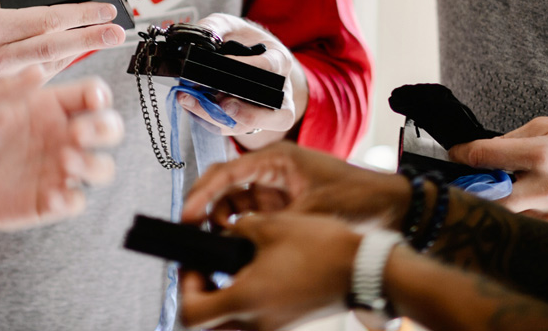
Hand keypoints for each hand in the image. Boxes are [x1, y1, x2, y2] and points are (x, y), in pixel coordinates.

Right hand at [0, 0, 126, 89]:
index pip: (46, 19)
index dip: (81, 15)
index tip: (106, 9)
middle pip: (55, 47)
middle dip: (91, 38)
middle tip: (118, 31)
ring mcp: (6, 78)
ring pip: (53, 64)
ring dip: (83, 50)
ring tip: (109, 38)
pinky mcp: (11, 91)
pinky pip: (46, 73)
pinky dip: (66, 59)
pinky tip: (81, 47)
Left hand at [0, 67, 122, 232]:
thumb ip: (9, 91)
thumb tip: (38, 69)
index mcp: (51, 106)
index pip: (91, 94)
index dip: (100, 95)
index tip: (92, 100)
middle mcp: (62, 136)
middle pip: (109, 128)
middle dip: (105, 128)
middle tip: (79, 133)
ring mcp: (60, 170)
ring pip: (103, 167)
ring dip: (94, 165)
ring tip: (65, 162)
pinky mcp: (52, 201)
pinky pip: (77, 201)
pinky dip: (71, 199)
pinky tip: (50, 196)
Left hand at [178, 14, 302, 147]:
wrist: (246, 56)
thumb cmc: (240, 40)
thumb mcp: (230, 25)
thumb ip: (214, 26)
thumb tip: (195, 39)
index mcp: (279, 61)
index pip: (270, 67)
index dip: (247, 67)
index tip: (223, 62)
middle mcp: (279, 92)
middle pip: (270, 113)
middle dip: (243, 112)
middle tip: (220, 103)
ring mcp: (265, 112)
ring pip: (247, 126)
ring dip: (217, 118)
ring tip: (189, 100)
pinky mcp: (246, 124)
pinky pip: (230, 130)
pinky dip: (208, 121)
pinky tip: (190, 106)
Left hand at [179, 212, 359, 330]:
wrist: (362, 269)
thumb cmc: (321, 248)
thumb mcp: (270, 226)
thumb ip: (237, 229)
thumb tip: (224, 231)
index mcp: (246, 301)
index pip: (191, 314)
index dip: (185, 288)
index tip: (194, 266)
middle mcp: (256, 324)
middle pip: (207, 324)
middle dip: (200, 296)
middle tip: (207, 269)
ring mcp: (273, 328)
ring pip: (230, 325)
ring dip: (223, 300)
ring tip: (232, 269)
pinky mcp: (286, 325)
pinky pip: (253, 321)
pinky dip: (246, 303)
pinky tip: (257, 274)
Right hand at [181, 142, 402, 228]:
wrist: (391, 208)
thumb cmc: (359, 197)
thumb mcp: (313, 210)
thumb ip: (274, 223)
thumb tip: (240, 238)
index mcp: (277, 159)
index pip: (228, 172)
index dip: (203, 193)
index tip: (187, 214)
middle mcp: (271, 170)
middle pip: (225, 184)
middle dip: (208, 206)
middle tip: (195, 232)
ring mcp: (277, 189)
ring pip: (235, 202)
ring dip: (224, 220)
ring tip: (222, 243)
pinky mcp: (283, 207)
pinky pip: (251, 216)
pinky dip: (241, 230)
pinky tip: (238, 245)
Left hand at [448, 116, 547, 223]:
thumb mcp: (546, 126)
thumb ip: (511, 139)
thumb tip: (485, 151)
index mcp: (541, 155)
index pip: (485, 156)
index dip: (463, 154)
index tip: (456, 154)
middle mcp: (547, 187)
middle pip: (492, 198)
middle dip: (475, 190)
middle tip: (469, 182)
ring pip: (509, 216)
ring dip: (498, 204)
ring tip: (500, 190)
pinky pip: (530, 225)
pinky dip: (521, 215)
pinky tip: (524, 202)